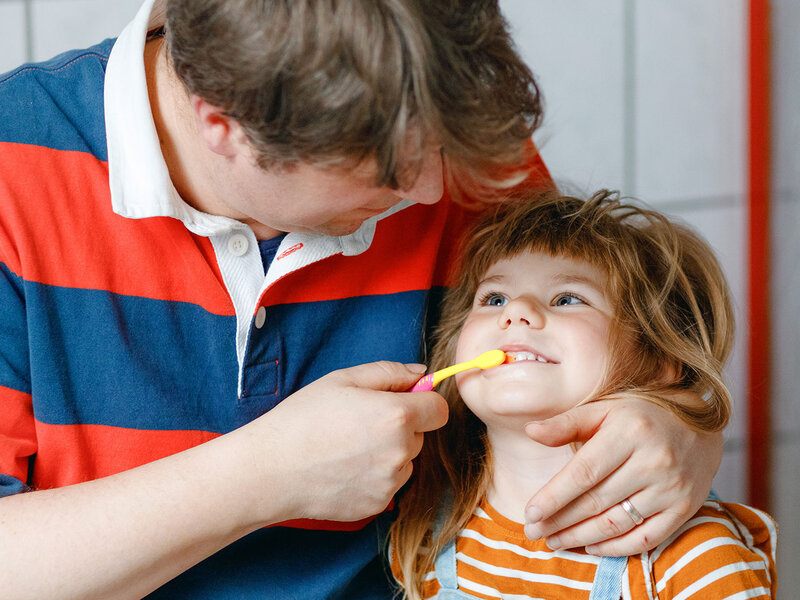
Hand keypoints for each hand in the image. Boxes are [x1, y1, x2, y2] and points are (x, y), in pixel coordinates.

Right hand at [241, 361, 447, 523]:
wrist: (269, 470)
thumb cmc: (302, 419)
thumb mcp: (343, 380)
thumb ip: (389, 373)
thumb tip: (420, 373)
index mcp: (397, 416)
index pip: (439, 410)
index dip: (423, 402)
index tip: (403, 401)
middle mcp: (401, 452)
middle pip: (420, 435)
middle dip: (400, 427)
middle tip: (359, 423)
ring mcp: (390, 483)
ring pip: (404, 461)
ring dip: (388, 453)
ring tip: (347, 447)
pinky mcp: (377, 505)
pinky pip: (388, 484)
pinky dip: (373, 476)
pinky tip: (342, 468)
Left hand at [521, 397, 721, 555]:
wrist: (700, 424)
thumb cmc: (640, 416)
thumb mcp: (604, 409)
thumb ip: (567, 423)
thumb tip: (530, 431)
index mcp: (630, 432)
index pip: (584, 472)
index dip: (555, 496)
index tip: (530, 513)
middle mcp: (654, 461)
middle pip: (597, 501)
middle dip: (560, 521)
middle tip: (534, 532)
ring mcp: (672, 487)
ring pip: (617, 522)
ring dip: (581, 537)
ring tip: (555, 540)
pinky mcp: (685, 507)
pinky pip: (646, 537)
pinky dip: (615, 547)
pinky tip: (590, 546)